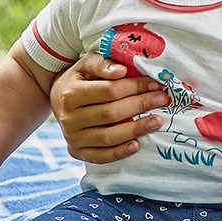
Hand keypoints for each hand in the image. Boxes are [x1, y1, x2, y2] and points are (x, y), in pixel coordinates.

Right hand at [49, 53, 168, 163]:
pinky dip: (119, 152)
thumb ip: (103, 63)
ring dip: (136, 130)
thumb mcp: (87, 64)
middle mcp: (68, 118)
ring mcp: (72, 137)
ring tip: (157, 121)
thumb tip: (122, 71)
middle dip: (141, 105)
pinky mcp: (76, 151)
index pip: (110, 91)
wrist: (58, 98)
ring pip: (108, 137)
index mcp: (70, 94)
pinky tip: (137, 144)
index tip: (155, 84)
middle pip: (111, 114)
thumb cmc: (80, 77)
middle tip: (163, 99)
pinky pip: (100, 156)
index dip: (135, 87)